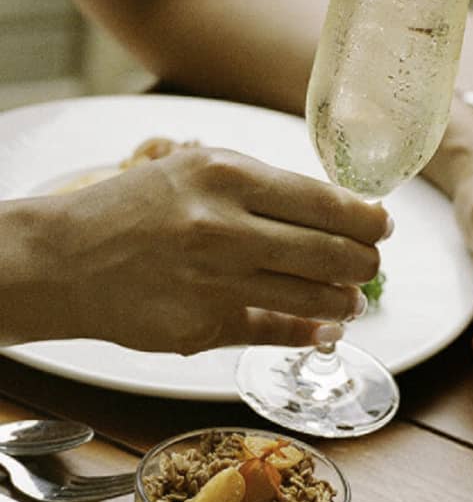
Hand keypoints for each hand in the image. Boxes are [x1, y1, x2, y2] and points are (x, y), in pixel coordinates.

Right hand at [50, 145, 383, 353]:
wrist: (60, 260)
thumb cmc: (135, 208)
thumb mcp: (199, 169)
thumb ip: (266, 187)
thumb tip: (341, 210)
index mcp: (228, 177)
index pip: (329, 202)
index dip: (369, 219)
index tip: (382, 225)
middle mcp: (224, 228)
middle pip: (333, 252)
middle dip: (365, 262)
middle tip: (369, 263)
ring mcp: (214, 282)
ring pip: (315, 297)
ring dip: (345, 301)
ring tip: (350, 298)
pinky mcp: (201, 328)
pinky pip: (277, 332)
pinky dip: (312, 332)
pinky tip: (325, 328)